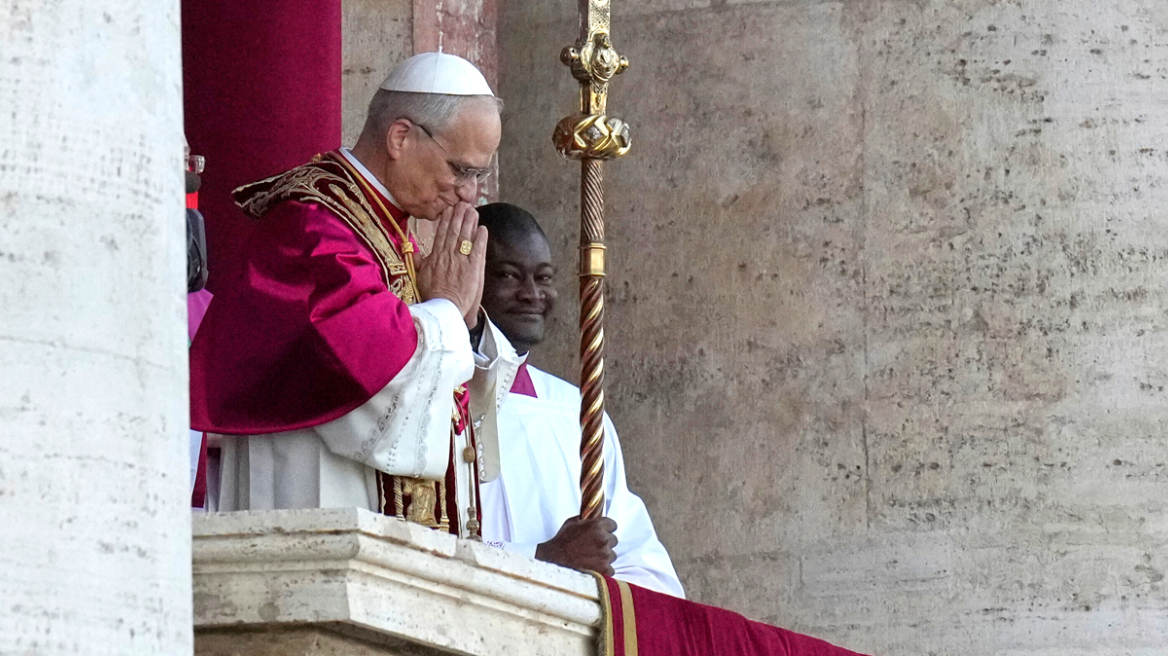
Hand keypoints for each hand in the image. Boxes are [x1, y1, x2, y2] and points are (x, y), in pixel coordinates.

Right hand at [415, 203, 486, 327]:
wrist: (443, 309)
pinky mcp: (473, 269)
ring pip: (465, 237)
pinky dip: (480, 239)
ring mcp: (461, 261)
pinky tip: (483, 229)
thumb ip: (419, 263)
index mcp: (436, 257)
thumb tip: (414, 253)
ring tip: (473, 211)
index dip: (446, 220)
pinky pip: (477, 250)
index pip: (441, 234)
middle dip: (458, 216)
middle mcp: (448, 256)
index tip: (449, 209)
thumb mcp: (420, 277)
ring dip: (469, 223)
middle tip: (463, 203)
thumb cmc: (432, 295)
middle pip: (454, 231)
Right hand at [534, 516, 617, 575]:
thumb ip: (585, 519)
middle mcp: (604, 539)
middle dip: (605, 542)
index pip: (613, 525)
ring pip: (612, 555)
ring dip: (605, 556)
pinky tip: (593, 567)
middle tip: (593, 546)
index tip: (603, 532)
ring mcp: (605, 555)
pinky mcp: (605, 569)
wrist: (555, 561)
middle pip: (614, 540)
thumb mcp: (572, 523)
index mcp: (598, 526)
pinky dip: (604, 569)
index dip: (607, 529)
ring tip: (591, 558)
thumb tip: (592, 517)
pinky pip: (610, 568)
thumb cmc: (562, 542)